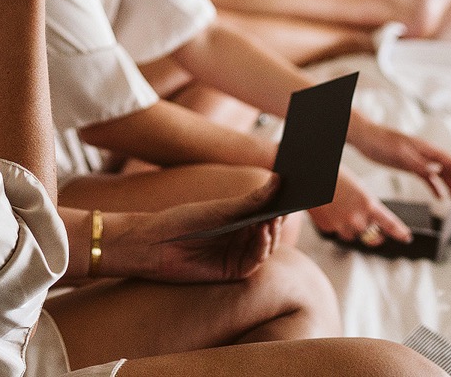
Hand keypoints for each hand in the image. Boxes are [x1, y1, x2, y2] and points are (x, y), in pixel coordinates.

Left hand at [120, 173, 284, 282]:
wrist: (156, 246)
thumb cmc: (184, 221)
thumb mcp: (221, 208)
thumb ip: (251, 200)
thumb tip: (278, 179)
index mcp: (239, 219)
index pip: (267, 211)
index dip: (280, 203)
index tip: (294, 191)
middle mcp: (242, 237)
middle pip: (270, 229)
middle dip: (278, 219)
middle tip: (287, 207)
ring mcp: (239, 254)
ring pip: (267, 246)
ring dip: (271, 234)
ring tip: (271, 220)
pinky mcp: (234, 271)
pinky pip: (255, 261)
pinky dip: (261, 248)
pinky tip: (261, 234)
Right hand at [308, 170, 413, 245]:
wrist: (311, 176)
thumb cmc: (335, 177)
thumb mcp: (358, 189)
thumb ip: (367, 207)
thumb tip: (372, 222)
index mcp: (368, 204)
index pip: (389, 224)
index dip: (400, 233)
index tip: (406, 237)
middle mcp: (357, 218)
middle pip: (371, 236)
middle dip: (371, 232)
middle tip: (369, 227)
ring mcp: (341, 225)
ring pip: (352, 236)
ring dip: (350, 229)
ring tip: (341, 210)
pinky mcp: (328, 228)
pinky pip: (336, 232)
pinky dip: (335, 225)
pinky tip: (330, 210)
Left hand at [349, 121, 450, 200]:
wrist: (365, 137)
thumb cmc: (381, 141)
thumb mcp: (401, 154)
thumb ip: (419, 164)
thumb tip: (436, 173)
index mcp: (426, 149)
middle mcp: (426, 154)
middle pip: (449, 169)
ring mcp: (419, 159)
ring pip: (441, 174)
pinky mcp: (410, 165)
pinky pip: (428, 178)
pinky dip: (436, 187)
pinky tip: (440, 197)